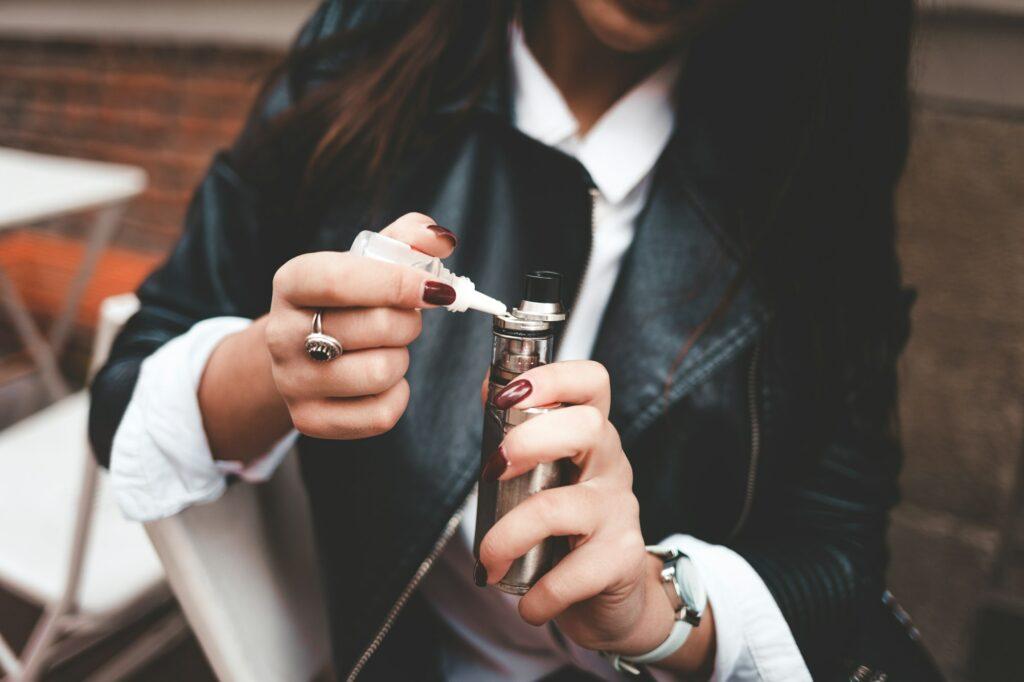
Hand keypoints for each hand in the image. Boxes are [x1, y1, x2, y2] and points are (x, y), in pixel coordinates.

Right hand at [264, 212, 457, 438]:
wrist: (301, 351)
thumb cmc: (346, 299)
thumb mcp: (367, 260)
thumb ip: (408, 240)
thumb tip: (442, 240)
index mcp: (291, 282)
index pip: (340, 280)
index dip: (397, 282)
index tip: (438, 288)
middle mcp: (281, 333)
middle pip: (376, 327)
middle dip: (410, 322)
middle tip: (406, 319)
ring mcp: (291, 381)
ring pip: (380, 373)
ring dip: (401, 358)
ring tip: (386, 349)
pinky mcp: (308, 419)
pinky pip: (380, 414)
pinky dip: (397, 395)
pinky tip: (382, 381)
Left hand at [476, 361, 714, 671]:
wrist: (615, 598)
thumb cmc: (566, 529)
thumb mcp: (545, 475)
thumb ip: (518, 434)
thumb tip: (489, 388)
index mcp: (590, 435)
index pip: (592, 382)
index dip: (552, 378)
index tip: (506, 396)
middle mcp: (610, 464)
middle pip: (587, 427)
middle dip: (528, 441)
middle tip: (490, 471)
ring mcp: (619, 510)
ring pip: (562, 506)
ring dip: (509, 536)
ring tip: (488, 562)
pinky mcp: (621, 559)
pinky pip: (575, 573)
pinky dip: (540, 595)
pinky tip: (528, 604)